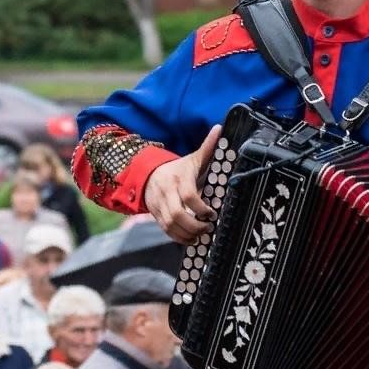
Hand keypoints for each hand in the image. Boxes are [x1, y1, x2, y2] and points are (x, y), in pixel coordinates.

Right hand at [144, 125, 220, 243]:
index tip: (212, 213)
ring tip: (201, 234)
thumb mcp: (193, 158)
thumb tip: (220, 129)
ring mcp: (159, 204)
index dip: (201, 208)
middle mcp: (166, 192)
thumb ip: (208, 147)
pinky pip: (165, 230)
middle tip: (208, 227)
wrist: (148, 174)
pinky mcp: (155, 215)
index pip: (188, 196)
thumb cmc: (177, 169)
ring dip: (187, 234)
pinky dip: (178, 238)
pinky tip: (191, 239)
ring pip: (170, 225)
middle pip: (177, 214)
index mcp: (179, 177)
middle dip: (194, 225)